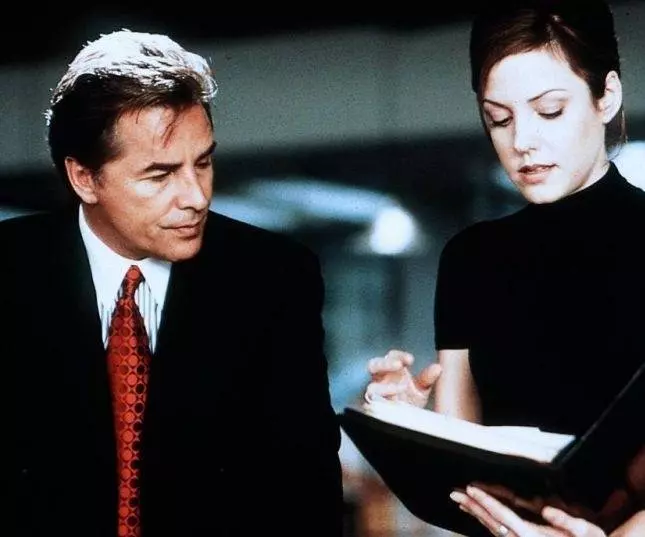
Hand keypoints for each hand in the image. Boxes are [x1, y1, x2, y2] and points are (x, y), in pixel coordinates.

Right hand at [364, 349, 440, 407]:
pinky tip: (395, 400)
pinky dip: (384, 402)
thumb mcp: (421, 389)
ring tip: (402, 388)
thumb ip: (427, 378)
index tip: (411, 360)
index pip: (391, 356)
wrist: (407, 420)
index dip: (399, 355)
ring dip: (385, 386)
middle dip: (385, 363)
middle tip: (399, 365)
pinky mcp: (374, 407)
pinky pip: (374, 404)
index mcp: (391, 370)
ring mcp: (376, 393)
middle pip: (374, 365)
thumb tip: (438, 368)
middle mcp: (381, 379)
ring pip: (371, 386)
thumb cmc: (410, 400)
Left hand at [451, 485, 606, 535]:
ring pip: (492, 527)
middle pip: (491, 521)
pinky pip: (498, 531)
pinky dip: (485, 520)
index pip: (503, 514)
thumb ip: (566, 520)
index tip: (470, 489)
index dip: (485, 500)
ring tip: (459, 501)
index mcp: (532, 535)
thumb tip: (546, 509)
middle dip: (471, 505)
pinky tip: (479, 515)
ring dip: (475, 513)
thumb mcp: (585, 532)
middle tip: (453, 493)